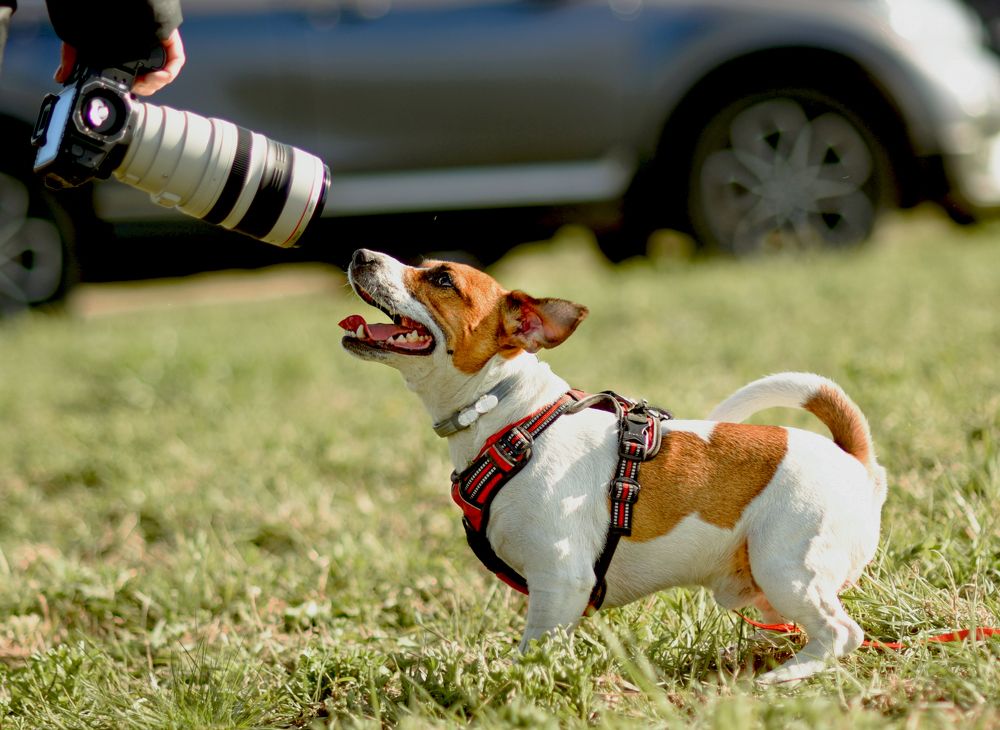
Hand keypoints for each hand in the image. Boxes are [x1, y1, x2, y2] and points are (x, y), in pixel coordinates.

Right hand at [54, 28, 185, 96]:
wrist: (110, 0)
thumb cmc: (95, 17)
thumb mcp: (81, 42)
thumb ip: (72, 59)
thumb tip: (61, 77)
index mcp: (127, 56)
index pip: (135, 80)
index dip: (132, 89)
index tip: (126, 91)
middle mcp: (142, 52)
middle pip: (150, 80)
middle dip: (144, 88)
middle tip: (136, 87)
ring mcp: (156, 47)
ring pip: (163, 74)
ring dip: (156, 83)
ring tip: (147, 82)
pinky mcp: (167, 40)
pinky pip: (175, 61)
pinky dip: (170, 72)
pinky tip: (161, 75)